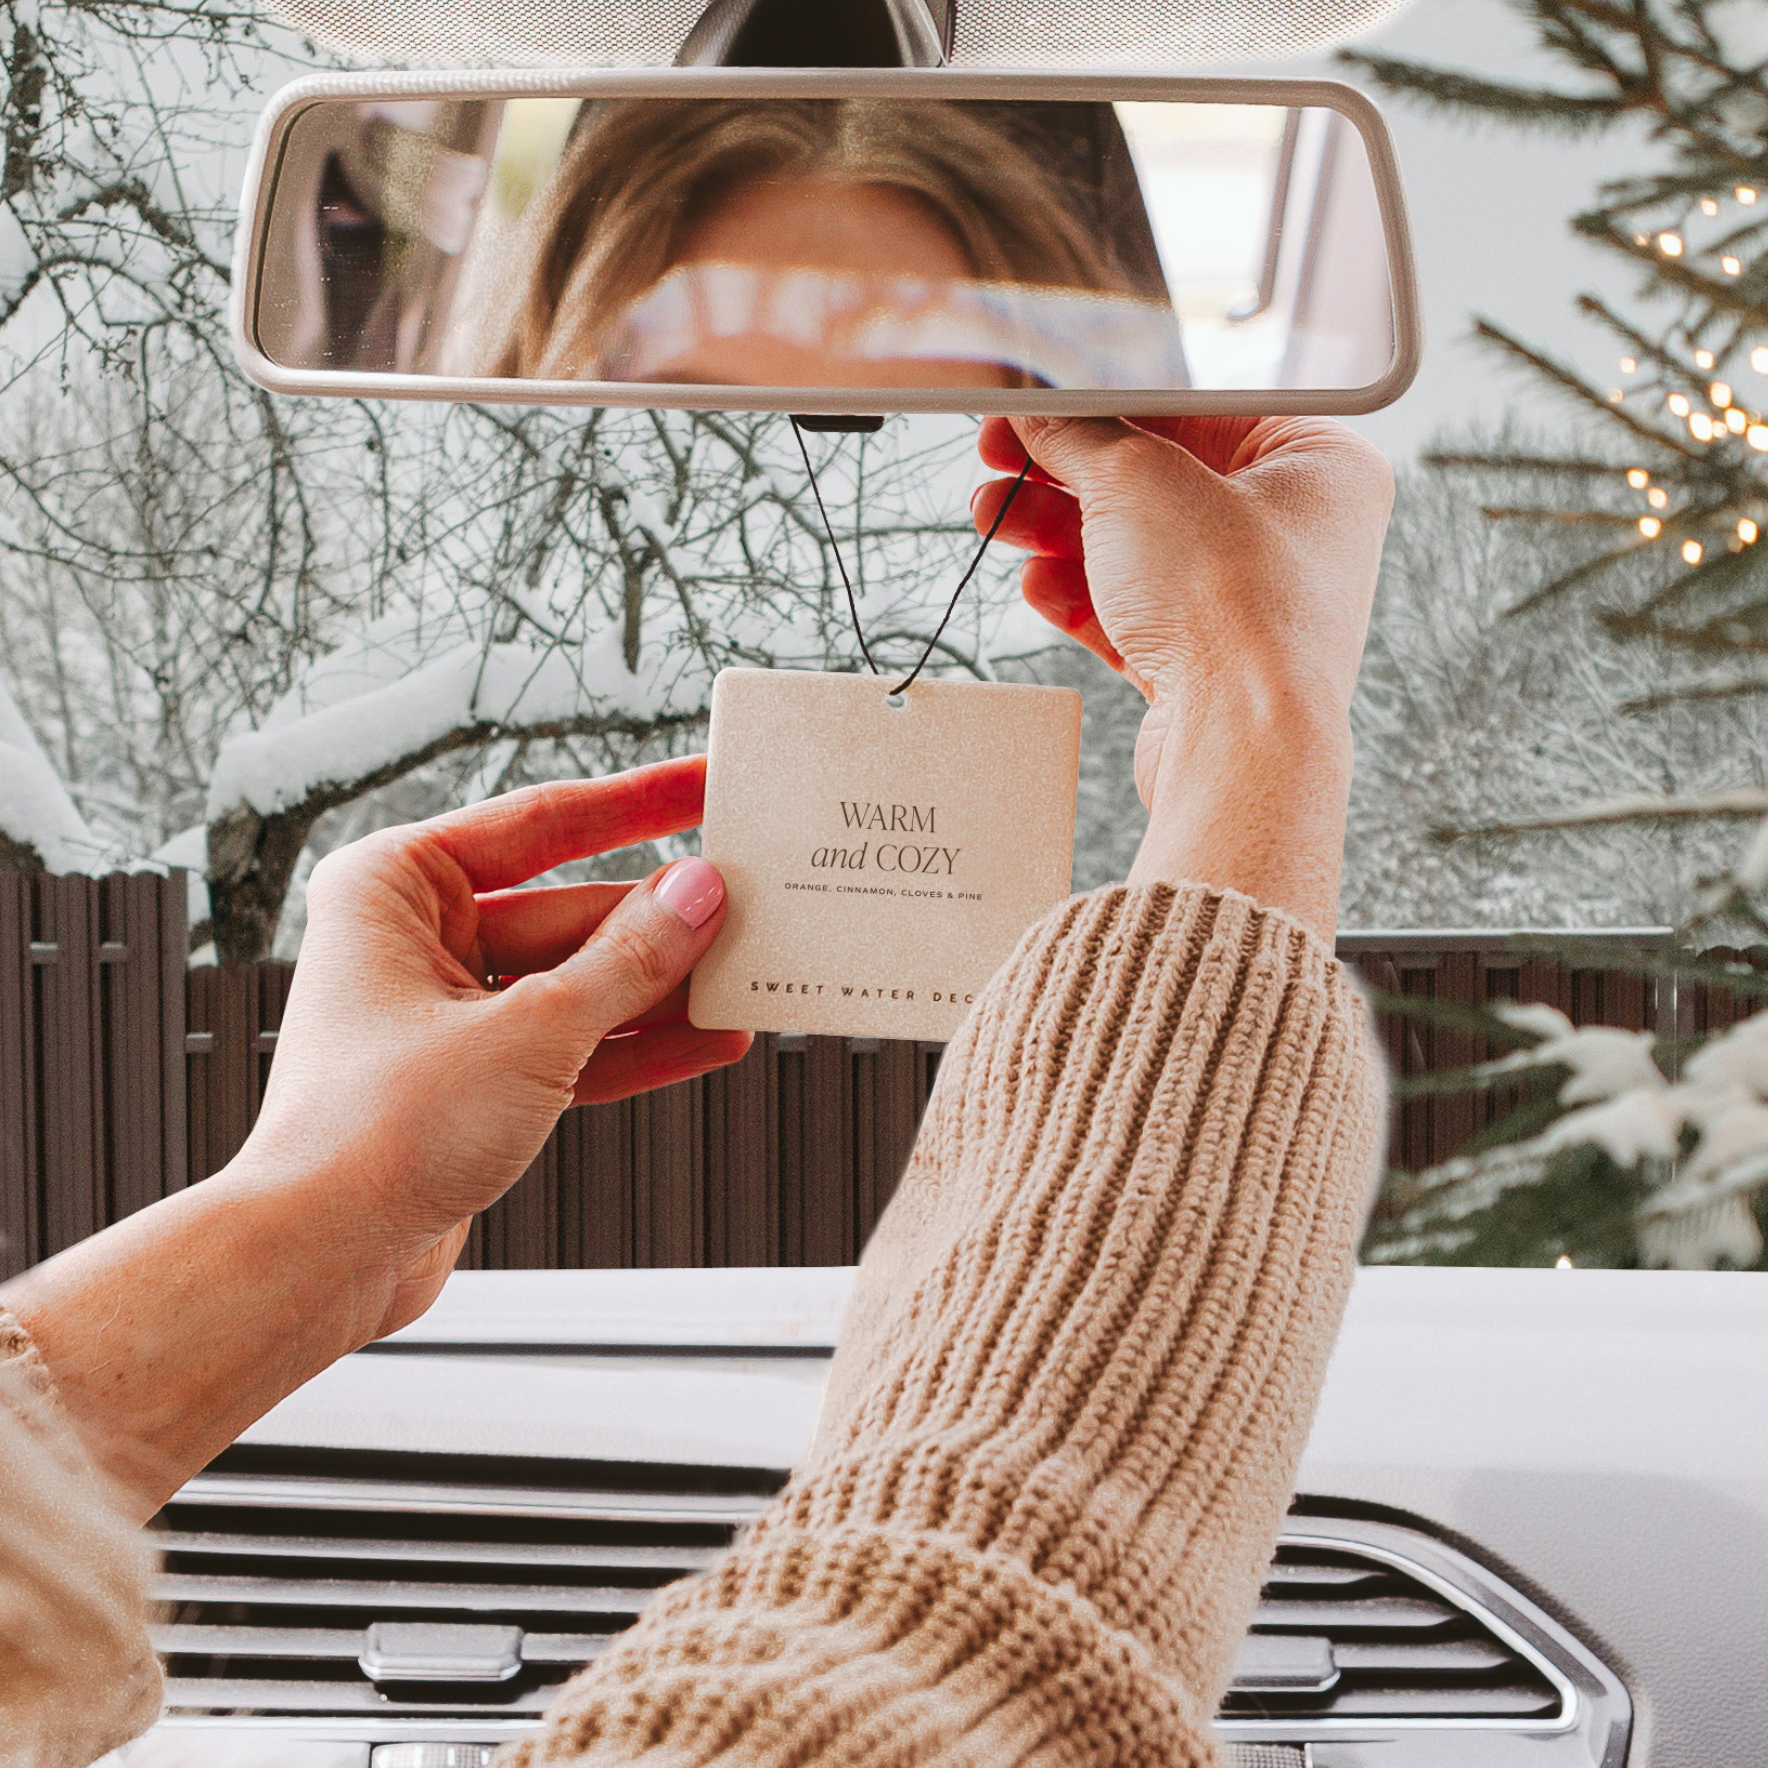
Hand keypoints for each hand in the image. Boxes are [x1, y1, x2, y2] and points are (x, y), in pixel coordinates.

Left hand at [250, 757, 750, 1337]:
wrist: (319, 1260)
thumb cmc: (372, 1134)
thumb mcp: (531, 1031)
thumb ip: (626, 960)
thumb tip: (697, 895)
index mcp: (396, 886)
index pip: (541, 823)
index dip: (636, 804)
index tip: (704, 783)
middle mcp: (415, 940)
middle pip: (570, 910)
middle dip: (662, 920)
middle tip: (752, 906)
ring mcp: (446, 1014)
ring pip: (578, 983)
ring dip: (661, 988)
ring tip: (747, 977)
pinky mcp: (474, 1080)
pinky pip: (571, 1044)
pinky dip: (636, 1046)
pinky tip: (709, 1039)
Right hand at [975, 416, 1392, 932]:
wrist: (1240, 745)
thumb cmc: (1234, 611)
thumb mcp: (1137, 481)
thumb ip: (1078, 435)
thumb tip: (1040, 412)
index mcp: (1318, 463)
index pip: (1199, 405)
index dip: (1109, 400)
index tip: (1045, 402)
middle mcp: (1295, 532)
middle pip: (1159, 479)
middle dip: (1068, 473)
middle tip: (1004, 457)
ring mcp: (1252, 602)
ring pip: (1138, 548)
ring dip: (1058, 532)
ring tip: (997, 518)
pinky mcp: (1209, 662)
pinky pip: (1135, 611)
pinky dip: (1081, 595)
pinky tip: (1039, 583)